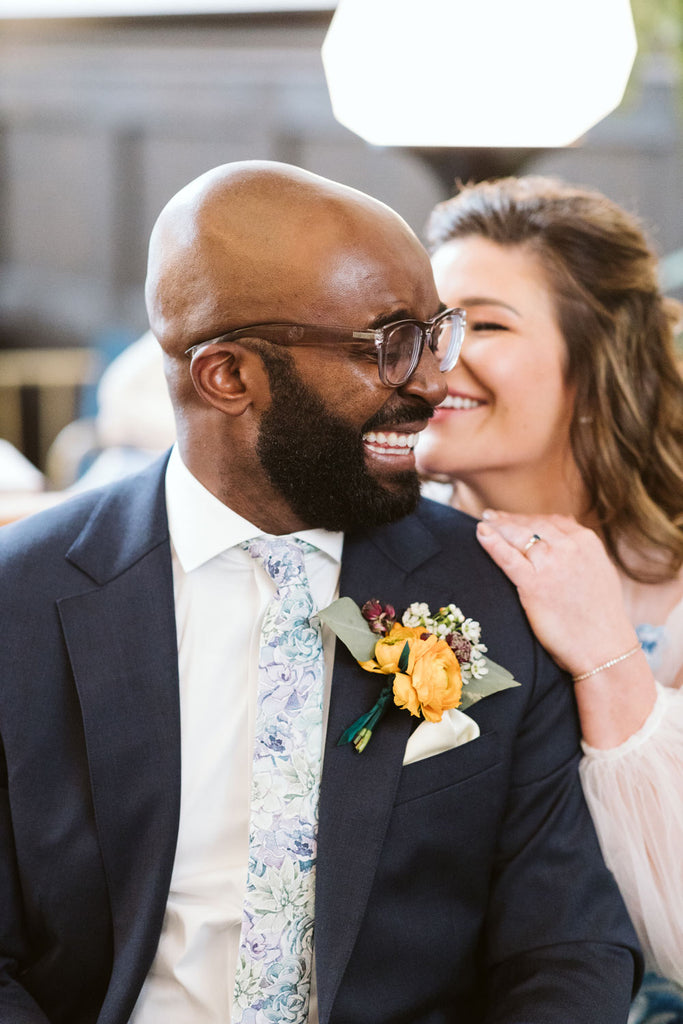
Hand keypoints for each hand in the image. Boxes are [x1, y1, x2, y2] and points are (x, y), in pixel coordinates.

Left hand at [476, 511, 637, 676]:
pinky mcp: (534, 584)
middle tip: (491, 516)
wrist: (604, 648)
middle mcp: (570, 547)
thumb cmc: (602, 617)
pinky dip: (491, 542)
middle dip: (509, 519)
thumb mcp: (600, 572)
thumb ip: (582, 552)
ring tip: (484, 522)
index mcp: (587, 542)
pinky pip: (507, 556)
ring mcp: (551, 564)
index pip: (551, 521)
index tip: (514, 518)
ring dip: (498, 526)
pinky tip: (480, 533)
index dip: (528, 518)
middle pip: (532, 525)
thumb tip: (567, 534)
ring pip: (518, 535)